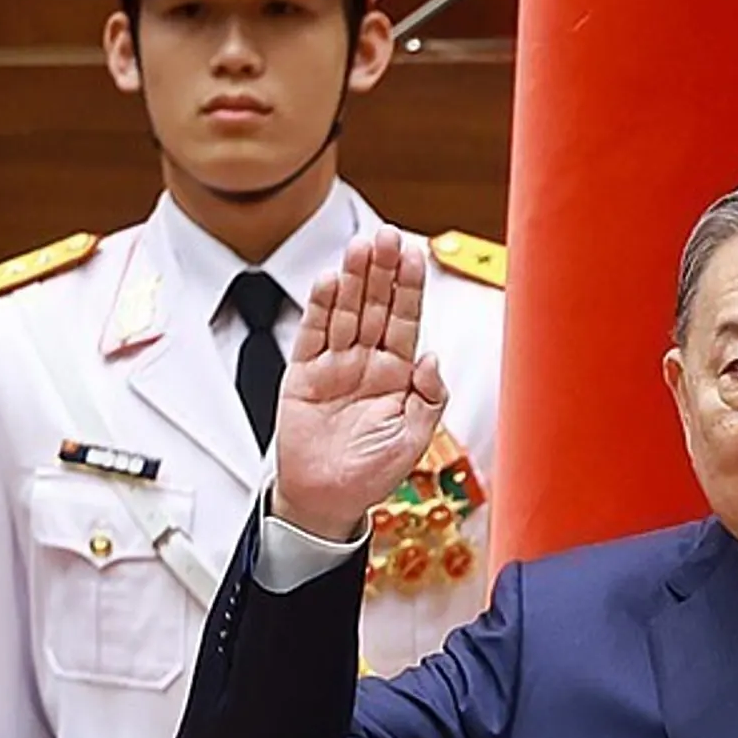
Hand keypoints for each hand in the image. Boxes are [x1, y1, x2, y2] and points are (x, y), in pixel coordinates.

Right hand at [268, 228, 451, 543]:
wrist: (325, 501)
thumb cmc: (370, 474)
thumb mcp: (414, 439)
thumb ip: (429, 397)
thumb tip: (433, 357)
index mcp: (398, 374)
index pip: (407, 320)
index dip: (411, 287)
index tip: (416, 254)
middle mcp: (367, 362)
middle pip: (376, 305)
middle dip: (383, 270)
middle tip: (387, 236)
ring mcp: (335, 365)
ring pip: (346, 312)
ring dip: (354, 279)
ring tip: (361, 247)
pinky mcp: (304, 374)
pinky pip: (313, 334)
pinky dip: (321, 308)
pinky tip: (330, 282)